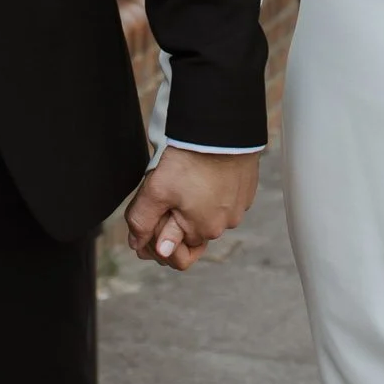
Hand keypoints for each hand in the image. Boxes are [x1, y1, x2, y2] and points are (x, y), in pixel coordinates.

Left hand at [125, 150, 259, 272]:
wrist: (221, 128)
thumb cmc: (189, 160)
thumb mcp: (156, 191)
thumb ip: (143, 222)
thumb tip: (138, 245)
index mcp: (205, 231)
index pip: (176, 255)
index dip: (157, 242)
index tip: (150, 220)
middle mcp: (226, 224)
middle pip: (191, 234)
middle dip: (174, 222)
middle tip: (163, 195)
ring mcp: (239, 206)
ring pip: (207, 216)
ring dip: (192, 207)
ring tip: (182, 180)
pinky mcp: (246, 188)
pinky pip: (223, 199)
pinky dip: (210, 193)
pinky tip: (199, 174)